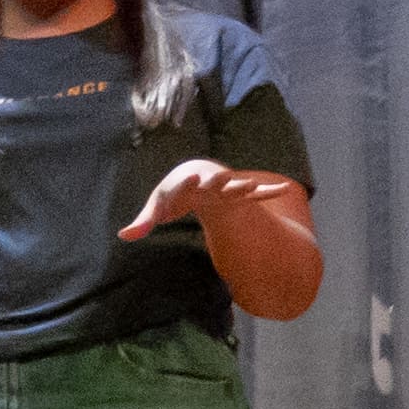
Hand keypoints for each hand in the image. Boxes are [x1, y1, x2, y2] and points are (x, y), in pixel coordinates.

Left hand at [121, 159, 300, 240]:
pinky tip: (284, 188)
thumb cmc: (173, 193)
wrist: (195, 172)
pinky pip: (256, 194)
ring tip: (251, 184)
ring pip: (236, 187)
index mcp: (185, 184)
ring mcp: (225, 188)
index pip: (185, 184)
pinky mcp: (238, 194)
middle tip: (224, 177)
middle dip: (218, 181)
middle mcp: (207, 183)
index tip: (194, 177)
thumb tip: (123, 236)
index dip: (188, 183)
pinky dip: (269, 191)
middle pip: (214, 182)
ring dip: (243, 186)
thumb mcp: (158, 205)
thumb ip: (144, 221)